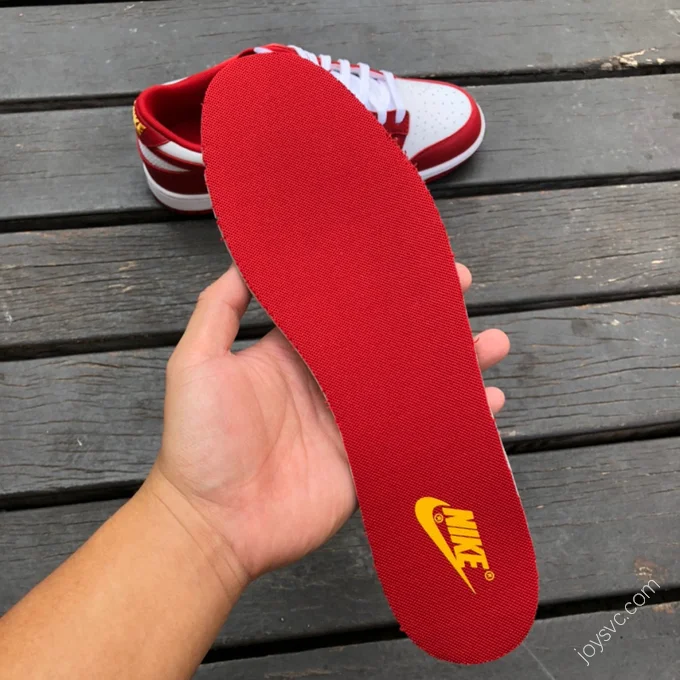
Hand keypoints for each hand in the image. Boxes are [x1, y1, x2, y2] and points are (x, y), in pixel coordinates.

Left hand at [149, 264, 509, 585]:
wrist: (212, 525)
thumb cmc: (199, 443)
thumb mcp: (197, 362)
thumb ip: (220, 307)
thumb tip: (246, 256)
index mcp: (293, 353)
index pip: (345, 309)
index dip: (377, 287)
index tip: (410, 263)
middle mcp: (328, 382)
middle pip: (388, 342)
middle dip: (426, 317)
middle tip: (462, 290)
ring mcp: (352, 422)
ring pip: (412, 384)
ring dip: (452, 364)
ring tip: (491, 343)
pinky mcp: (369, 460)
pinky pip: (417, 434)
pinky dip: (453, 419)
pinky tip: (485, 405)